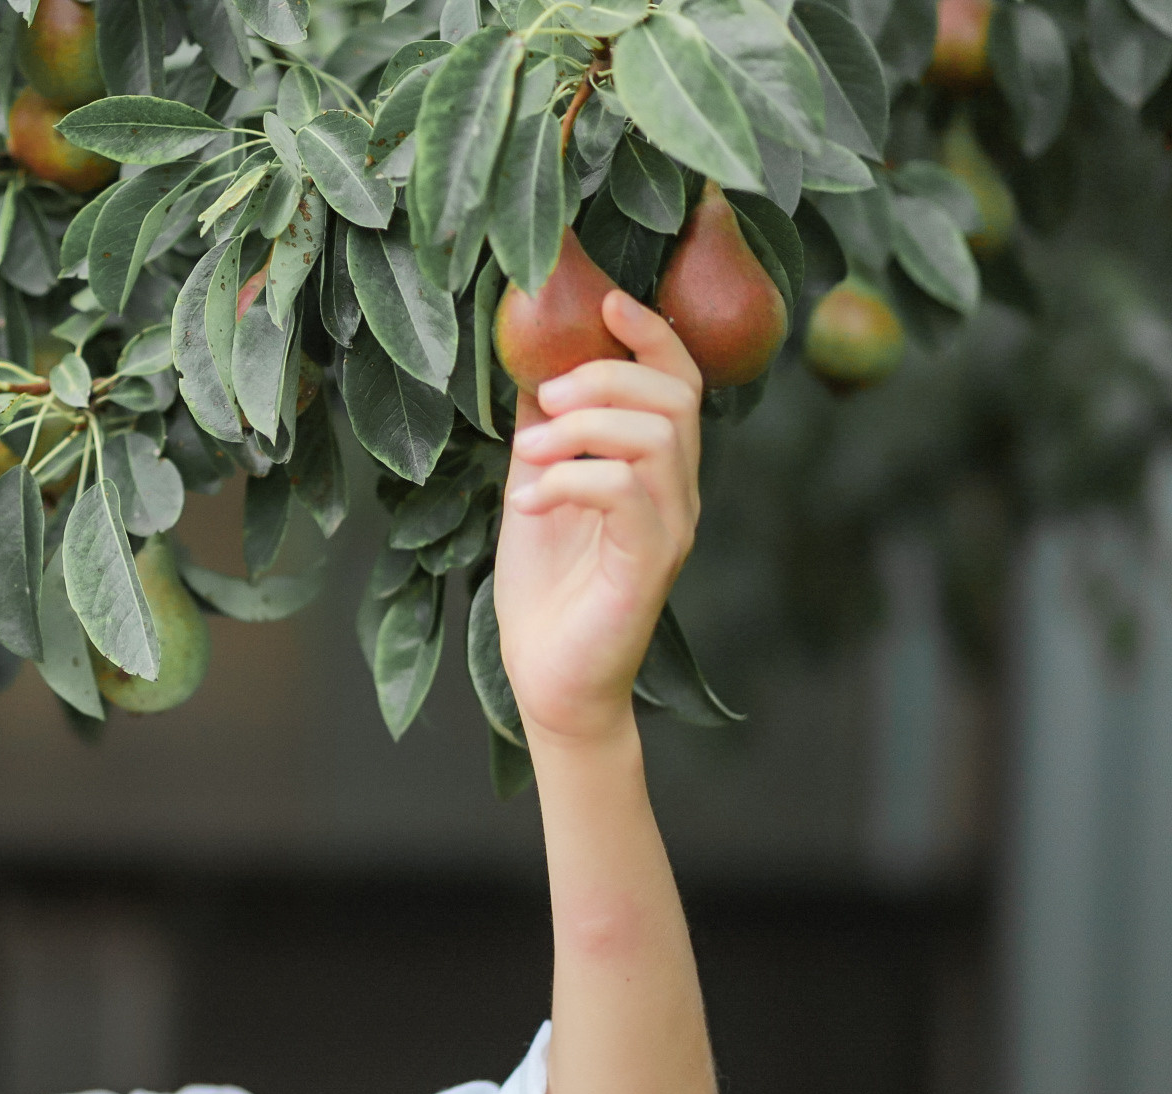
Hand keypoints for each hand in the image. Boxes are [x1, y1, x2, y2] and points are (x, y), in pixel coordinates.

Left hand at [493, 290, 702, 749]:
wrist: (548, 679)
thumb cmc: (545, 590)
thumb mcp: (535, 489)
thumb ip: (544, 432)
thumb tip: (528, 366)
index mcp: (655, 470)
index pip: (679, 381)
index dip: (652, 334)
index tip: (606, 301)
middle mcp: (677, 493)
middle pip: (674, 397)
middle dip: (603, 380)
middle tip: (543, 402)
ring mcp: (669, 529)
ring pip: (657, 437)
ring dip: (582, 429)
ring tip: (526, 455)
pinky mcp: (649, 565)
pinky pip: (626, 494)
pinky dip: (572, 479)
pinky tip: (531, 499)